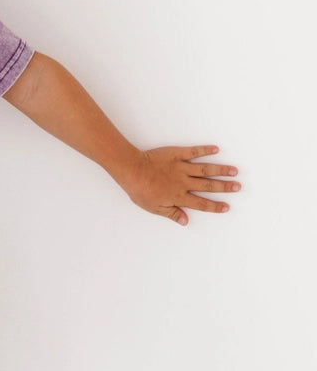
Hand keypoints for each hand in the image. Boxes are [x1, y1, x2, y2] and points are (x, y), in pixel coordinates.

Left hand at [123, 145, 239, 224]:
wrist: (132, 171)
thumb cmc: (140, 191)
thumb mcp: (154, 208)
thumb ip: (171, 213)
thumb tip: (185, 221)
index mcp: (178, 196)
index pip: (201, 203)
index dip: (214, 206)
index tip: (227, 206)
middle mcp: (184, 182)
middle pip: (208, 186)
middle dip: (224, 187)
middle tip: (238, 187)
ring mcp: (181, 167)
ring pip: (205, 169)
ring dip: (220, 170)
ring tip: (234, 171)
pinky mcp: (176, 154)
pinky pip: (193, 152)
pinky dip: (205, 150)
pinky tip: (216, 149)